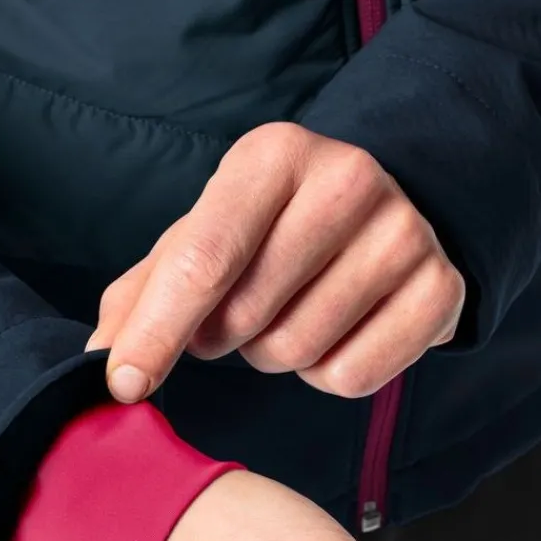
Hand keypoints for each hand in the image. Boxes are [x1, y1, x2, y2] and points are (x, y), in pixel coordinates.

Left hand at [85, 122, 463, 402]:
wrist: (385, 211)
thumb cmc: (270, 229)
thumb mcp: (202, 236)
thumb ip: (143, 294)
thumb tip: (98, 362)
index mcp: (272, 155)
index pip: (203, 260)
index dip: (156, 333)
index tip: (123, 385)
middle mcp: (347, 179)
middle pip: (247, 319)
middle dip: (225, 338)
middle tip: (238, 316)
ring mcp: (404, 232)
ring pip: (299, 354)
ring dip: (277, 356)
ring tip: (291, 314)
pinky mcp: (441, 287)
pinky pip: (354, 378)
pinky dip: (329, 374)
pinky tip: (337, 332)